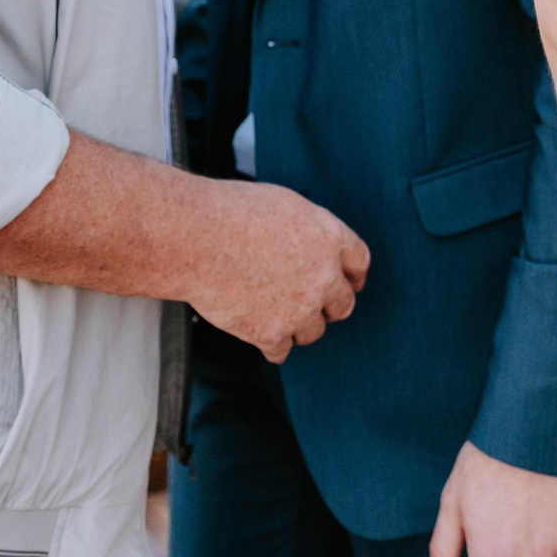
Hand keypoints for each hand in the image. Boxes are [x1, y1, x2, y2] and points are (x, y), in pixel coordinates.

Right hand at [183, 179, 368, 362]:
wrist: (198, 238)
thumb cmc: (231, 213)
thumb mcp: (285, 207)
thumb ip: (308, 232)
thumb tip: (310, 249)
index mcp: (330, 238)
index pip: (359, 263)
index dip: (352, 276)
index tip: (347, 283)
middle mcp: (323, 276)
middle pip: (343, 304)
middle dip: (329, 306)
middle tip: (310, 305)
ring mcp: (300, 308)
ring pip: (313, 331)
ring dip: (297, 325)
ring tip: (270, 310)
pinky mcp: (272, 333)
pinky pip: (281, 350)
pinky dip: (270, 343)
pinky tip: (256, 330)